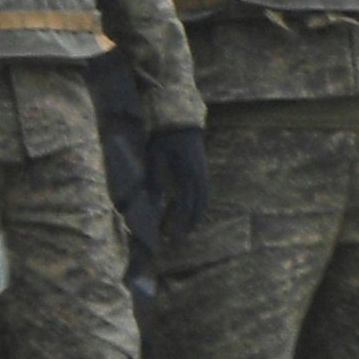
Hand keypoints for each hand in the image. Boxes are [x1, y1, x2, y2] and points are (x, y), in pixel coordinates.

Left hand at [142, 124, 210, 246]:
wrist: (181, 120)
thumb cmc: (165, 138)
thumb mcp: (156, 157)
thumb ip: (155, 180)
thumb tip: (155, 203)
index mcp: (188, 174)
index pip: (185, 204)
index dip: (179, 221)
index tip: (172, 236)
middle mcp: (199, 175)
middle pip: (198, 204)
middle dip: (191, 222)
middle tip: (184, 238)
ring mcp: (202, 172)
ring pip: (203, 198)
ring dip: (197, 213)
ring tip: (192, 227)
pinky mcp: (201, 169)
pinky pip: (203, 191)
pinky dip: (199, 203)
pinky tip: (194, 207)